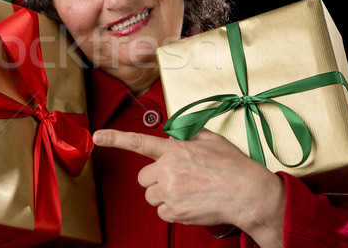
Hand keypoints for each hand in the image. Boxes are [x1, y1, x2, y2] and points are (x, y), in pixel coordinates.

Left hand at [93, 128, 285, 247]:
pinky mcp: (175, 211)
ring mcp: (170, 192)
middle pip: (144, 178)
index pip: (139, 142)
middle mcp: (168, 170)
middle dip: (156, 178)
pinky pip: (162, 212)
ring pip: (152, 195)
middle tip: (177, 179)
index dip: (115, 139)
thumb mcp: (212, 139)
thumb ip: (189, 135)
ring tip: (188, 191)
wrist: (249, 194)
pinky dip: (173, 210)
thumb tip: (177, 135)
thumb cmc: (234, 166)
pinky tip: (190, 202)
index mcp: (175, 149)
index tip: (98, 136)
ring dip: (164, 194)